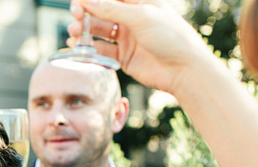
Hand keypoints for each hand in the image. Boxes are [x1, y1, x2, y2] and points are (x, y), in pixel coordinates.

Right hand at [68, 0, 214, 94]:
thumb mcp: (141, 17)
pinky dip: (89, 48)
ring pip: (98, 30)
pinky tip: (79, 47)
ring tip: (74, 33)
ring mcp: (127, 37)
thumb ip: (112, 9)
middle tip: (76, 17)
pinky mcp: (123, 56)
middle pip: (101, 11)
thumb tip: (87, 1)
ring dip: (84, 30)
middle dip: (85, 12)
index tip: (79, 3)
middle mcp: (132, 18)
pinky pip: (102, 50)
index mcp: (140, 2)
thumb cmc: (171, 37)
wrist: (183, 69)